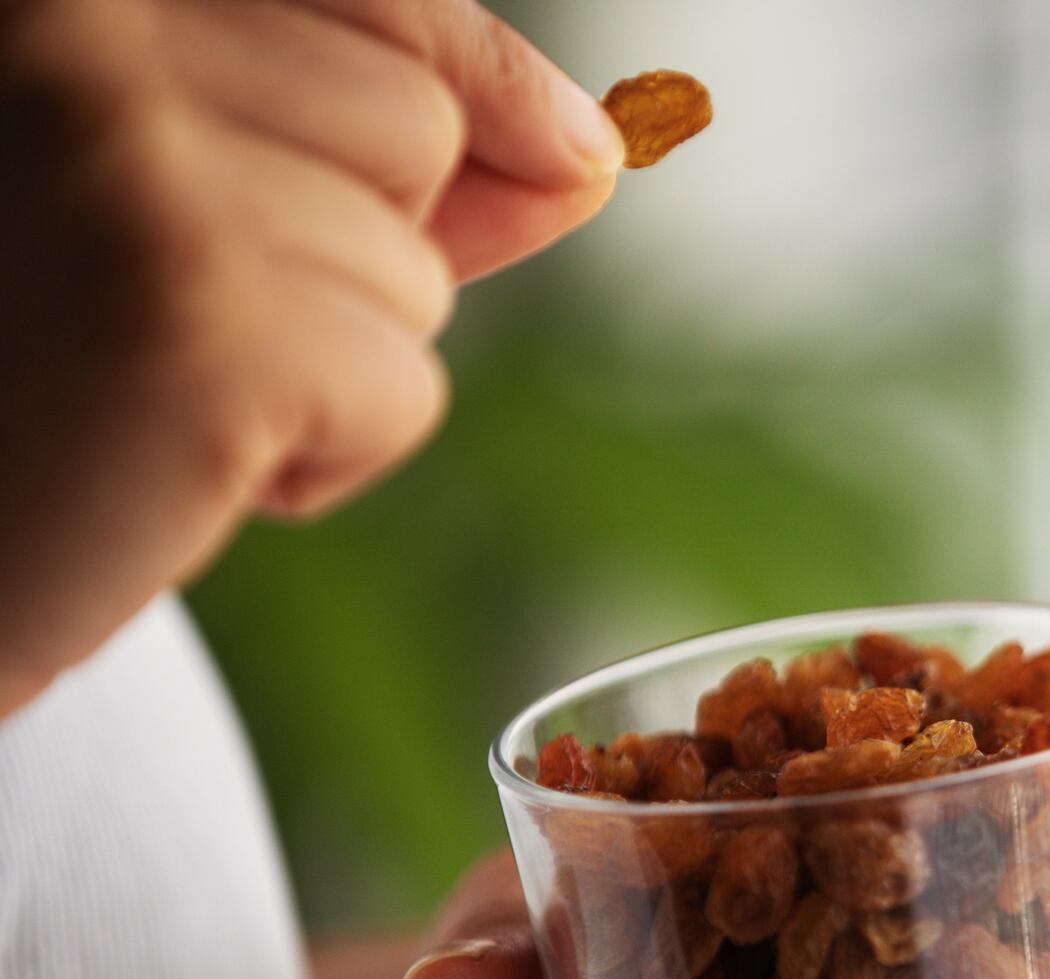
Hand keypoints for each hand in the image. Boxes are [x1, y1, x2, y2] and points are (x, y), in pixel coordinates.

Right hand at [0, 0, 621, 715]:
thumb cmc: (31, 372)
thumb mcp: (192, 211)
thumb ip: (362, 152)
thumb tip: (591, 149)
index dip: (485, 78)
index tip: (583, 148)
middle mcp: (73, 24)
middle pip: (413, 125)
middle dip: (360, 244)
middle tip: (177, 309)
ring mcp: (128, 157)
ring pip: (416, 264)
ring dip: (332, 355)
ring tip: (155, 384)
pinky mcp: (194, 313)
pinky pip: (402, 386)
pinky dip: (328, 455)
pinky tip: (170, 461)